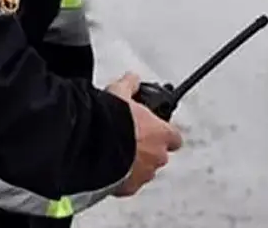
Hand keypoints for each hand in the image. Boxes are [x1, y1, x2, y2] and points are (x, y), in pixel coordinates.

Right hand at [105, 72, 182, 196]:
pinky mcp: (128, 188)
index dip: (165, 133)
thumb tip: (132, 78)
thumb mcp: (120, 93)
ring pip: (145, 171)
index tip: (155, 129)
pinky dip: (121, 179)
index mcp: (162, 134)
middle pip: (160, 155)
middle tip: (131, 140)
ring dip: (135, 165)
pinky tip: (109, 169)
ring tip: (117, 154)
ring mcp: (144, 174)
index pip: (175, 137)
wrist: (92, 144)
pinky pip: (128, 185)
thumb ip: (129, 85)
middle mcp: (157, 156)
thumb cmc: (111, 120)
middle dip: (148, 149)